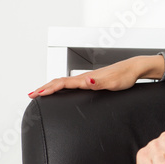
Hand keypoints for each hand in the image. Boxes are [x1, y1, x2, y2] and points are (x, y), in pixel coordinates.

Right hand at [28, 55, 164, 97]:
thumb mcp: (113, 83)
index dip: (49, 89)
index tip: (37, 94)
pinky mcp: (91, 80)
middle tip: (31, 95)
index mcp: (86, 78)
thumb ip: (99, 83)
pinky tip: (61, 90)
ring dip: (50, 86)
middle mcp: (84, 77)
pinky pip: (71, 83)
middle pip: (59, 82)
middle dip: (44, 88)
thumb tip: (86, 82)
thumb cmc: (125, 76)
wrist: (133, 69)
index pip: (62, 83)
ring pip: (63, 82)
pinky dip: (61, 86)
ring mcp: (87, 78)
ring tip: (40, 92)